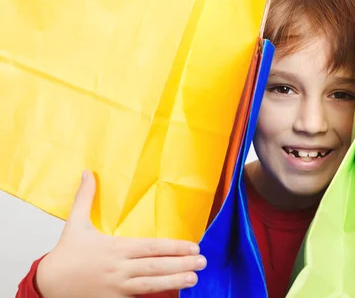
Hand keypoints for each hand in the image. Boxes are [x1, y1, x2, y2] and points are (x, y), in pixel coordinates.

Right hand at [36, 170, 206, 297]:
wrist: (46, 284)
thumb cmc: (65, 255)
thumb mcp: (75, 224)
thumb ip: (85, 198)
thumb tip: (87, 172)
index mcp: (115, 249)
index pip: (151, 248)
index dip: (174, 247)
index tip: (193, 246)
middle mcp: (119, 269)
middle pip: (156, 267)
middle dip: (182, 264)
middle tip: (203, 262)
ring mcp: (117, 288)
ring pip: (151, 286)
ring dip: (175, 281)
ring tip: (195, 278)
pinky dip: (155, 297)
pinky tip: (173, 294)